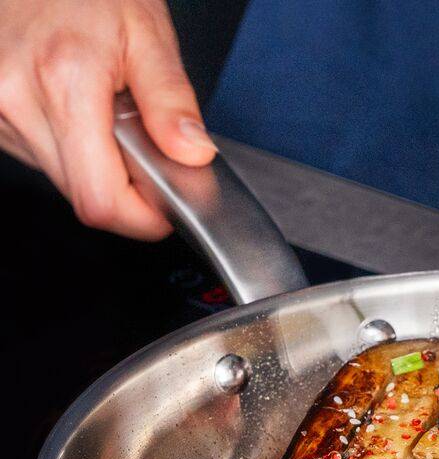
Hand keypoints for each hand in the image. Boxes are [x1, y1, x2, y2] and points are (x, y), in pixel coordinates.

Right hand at [0, 0, 214, 238]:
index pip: (102, 201)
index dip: (142, 218)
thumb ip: (171, 101)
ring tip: (105, 112)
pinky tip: (74, 107)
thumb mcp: (146, 32)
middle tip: (143, 145)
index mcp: (64, 82)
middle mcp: (18, 100)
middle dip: (125, 188)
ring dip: (94, 164)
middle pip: (83, 197)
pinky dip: (68, 146)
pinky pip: (39, 155)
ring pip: (62, 179)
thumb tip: (192, 156)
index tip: (166, 206)